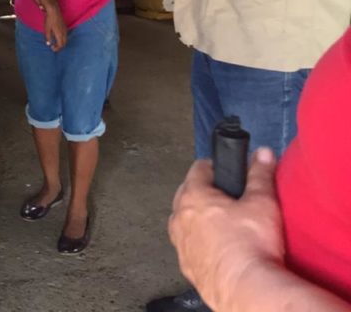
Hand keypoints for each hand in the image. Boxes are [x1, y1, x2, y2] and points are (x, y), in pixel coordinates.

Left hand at [43, 5, 67, 51]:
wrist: (54, 11)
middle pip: (64, 43)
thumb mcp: (47, 29)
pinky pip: (65, 36)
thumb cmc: (49, 20)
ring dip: (61, 43)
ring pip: (65, 39)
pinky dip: (62, 39)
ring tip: (55, 43)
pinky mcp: (65, 27)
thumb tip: (48, 44)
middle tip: (53, 47)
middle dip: (59, 47)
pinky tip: (57, 38)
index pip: (61, 45)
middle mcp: (64, 33)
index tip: (52, 48)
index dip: (57, 48)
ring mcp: (65, 29)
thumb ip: (48, 37)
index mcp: (59, 34)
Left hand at [168, 148, 283, 311]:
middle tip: (225, 196)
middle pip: (187, 194)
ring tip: (221, 223)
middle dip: (204, 192)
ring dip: (198, 219)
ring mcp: (180, 244)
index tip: (224, 168)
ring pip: (184, 222)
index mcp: (193, 197)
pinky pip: (189, 247)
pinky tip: (217, 247)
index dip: (214, 166)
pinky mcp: (187, 266)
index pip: (198, 169)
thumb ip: (260, 175)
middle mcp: (179, 218)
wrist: (245, 288)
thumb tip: (263, 154)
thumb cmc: (251, 244)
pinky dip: (200, 243)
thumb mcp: (262, 202)